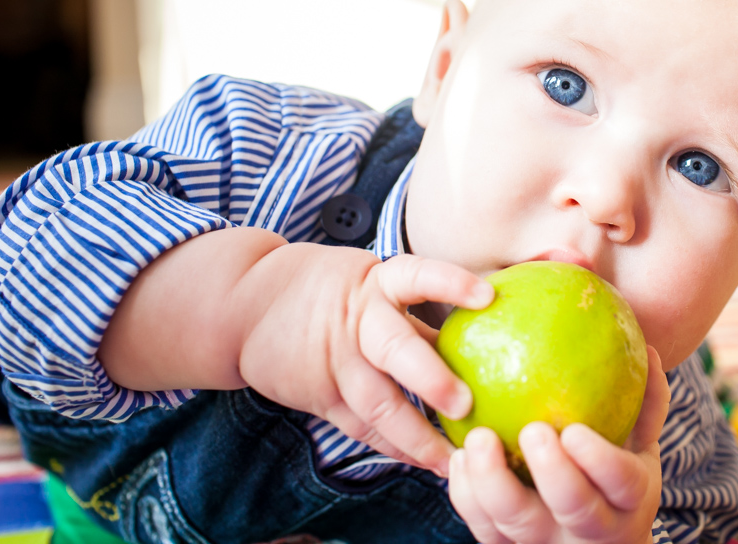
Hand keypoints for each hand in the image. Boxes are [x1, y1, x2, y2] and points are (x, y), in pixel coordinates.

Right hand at [236, 245, 493, 475]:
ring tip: (453, 459)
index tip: (487, 295)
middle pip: (395, 348)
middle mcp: (358, 321)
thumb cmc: (332, 291)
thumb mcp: (372, 285)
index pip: (418, 276)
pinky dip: (394, 447)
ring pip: (378, 403)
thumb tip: (492, 328)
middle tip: (465, 403)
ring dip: (417, 435)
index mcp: (377, 281)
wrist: (246, 305)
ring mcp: (337, 361)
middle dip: (430, 378)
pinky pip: (361, 428)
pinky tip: (424, 462)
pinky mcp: (320, 396)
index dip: (451, 284)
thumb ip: (419, 312)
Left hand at [448, 347, 670, 543]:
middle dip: (552, 472)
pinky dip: (467, 497)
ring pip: (517, 524)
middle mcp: (591, 530)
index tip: (575, 429)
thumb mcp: (642, 447)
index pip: (621, 482)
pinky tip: (456, 458)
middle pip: (573, 507)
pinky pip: (484, 528)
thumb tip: (647, 349)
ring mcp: (547, 543)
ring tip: (475, 439)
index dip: (599, 460)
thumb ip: (646, 402)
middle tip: (531, 429)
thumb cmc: (620, 478)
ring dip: (493, 483)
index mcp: (630, 500)